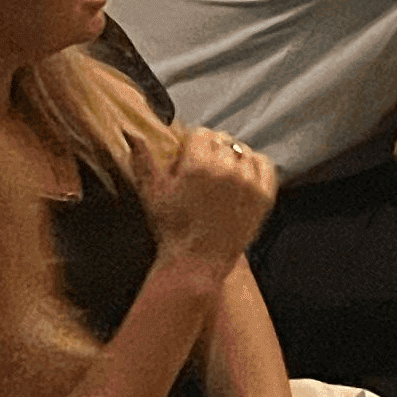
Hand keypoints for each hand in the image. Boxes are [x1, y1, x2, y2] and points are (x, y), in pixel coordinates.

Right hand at [139, 128, 275, 278]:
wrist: (197, 263)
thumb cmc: (172, 230)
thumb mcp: (151, 194)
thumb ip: (143, 161)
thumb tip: (132, 133)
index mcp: (198, 166)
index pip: (201, 133)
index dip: (193, 144)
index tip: (189, 157)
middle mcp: (226, 171)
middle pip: (222, 141)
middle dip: (210, 150)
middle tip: (203, 169)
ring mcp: (248, 183)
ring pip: (243, 151)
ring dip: (232, 157)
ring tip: (222, 175)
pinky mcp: (264, 196)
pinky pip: (264, 165)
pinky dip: (254, 165)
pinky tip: (242, 176)